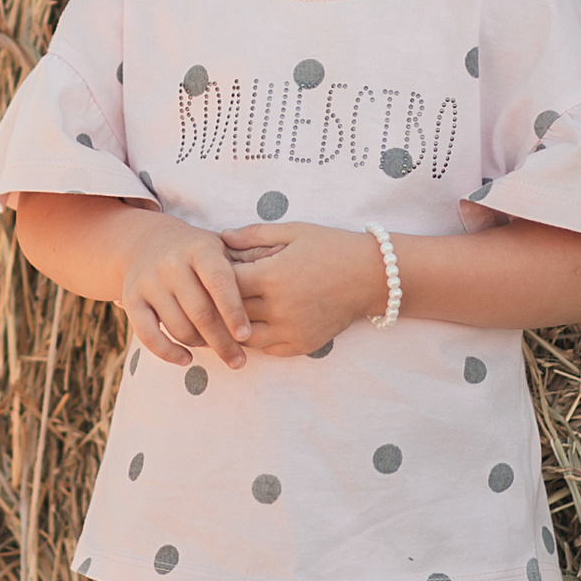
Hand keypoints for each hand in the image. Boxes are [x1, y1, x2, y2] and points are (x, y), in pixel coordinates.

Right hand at [123, 220, 252, 367]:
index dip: (234, 312)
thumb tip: (275, 296)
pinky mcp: (131, 299)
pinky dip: (168, 352)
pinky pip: (148, 335)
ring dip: (201, 346)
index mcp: (199, 248)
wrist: (147, 242)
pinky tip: (186, 359)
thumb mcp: (220, 248)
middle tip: (239, 361)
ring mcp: (149, 281)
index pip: (220, 282)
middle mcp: (171, 263)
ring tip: (218, 350)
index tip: (247, 336)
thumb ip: (244, 267)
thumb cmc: (197, 253)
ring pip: (179, 327)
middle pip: (200, 312)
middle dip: (222, 342)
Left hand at [218, 221, 385, 356]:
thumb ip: (254, 235)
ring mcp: (290, 330)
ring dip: (234, 326)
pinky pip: (267, 349)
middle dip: (219, 303)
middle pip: (230, 312)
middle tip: (209, 295)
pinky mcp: (302, 345)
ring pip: (244, 337)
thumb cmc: (331, 247)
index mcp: (272, 276)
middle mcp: (278, 308)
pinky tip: (253, 326)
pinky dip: (257, 339)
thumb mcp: (293, 232)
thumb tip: (222, 237)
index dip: (214, 278)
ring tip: (228, 314)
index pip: (224, 284)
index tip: (211, 271)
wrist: (371, 276)